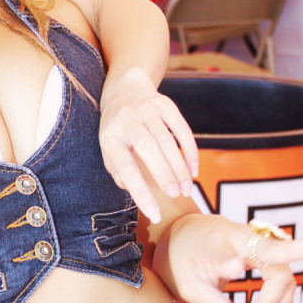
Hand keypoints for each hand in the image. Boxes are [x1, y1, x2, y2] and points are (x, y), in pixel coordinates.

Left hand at [99, 68, 198, 222]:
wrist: (125, 89)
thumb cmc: (117, 129)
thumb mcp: (110, 149)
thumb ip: (119, 171)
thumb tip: (133, 191)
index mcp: (110, 137)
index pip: (124, 167)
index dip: (139, 191)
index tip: (153, 214)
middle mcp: (127, 121)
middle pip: (147, 148)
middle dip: (163, 174)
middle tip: (175, 195)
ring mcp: (147, 110)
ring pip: (167, 140)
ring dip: (179, 167)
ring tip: (185, 189)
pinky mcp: (165, 104)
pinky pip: (181, 129)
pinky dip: (189, 150)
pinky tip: (193, 170)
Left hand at [159, 213, 302, 302]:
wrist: (179, 234)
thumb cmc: (181, 260)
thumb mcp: (189, 286)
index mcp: (222, 242)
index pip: (255, 249)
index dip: (282, 251)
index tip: (290, 253)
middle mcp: (245, 237)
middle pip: (276, 267)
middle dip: (273, 297)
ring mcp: (257, 243)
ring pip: (282, 273)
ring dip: (279, 302)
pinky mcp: (263, 252)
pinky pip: (280, 275)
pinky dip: (279, 298)